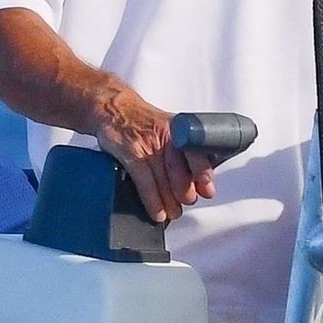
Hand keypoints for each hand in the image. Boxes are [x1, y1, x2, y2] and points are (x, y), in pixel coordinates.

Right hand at [90, 83, 215, 224]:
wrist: (115, 109)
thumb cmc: (145, 123)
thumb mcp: (169, 129)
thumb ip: (185, 151)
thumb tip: (200, 181)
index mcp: (180, 130)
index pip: (196, 153)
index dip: (203, 174)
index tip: (207, 191)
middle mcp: (165, 136)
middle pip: (179, 170)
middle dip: (185, 192)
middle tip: (186, 202)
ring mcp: (147, 144)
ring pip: (162, 179)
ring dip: (168, 202)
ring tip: (172, 213)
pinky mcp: (130, 152)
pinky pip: (144, 181)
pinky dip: (152, 200)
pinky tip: (157, 212)